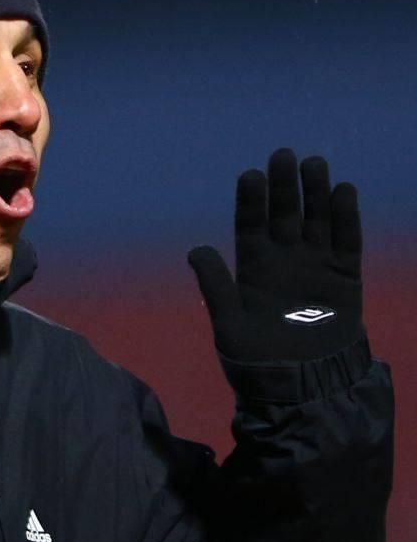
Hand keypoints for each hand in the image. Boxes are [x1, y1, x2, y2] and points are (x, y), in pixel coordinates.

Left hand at [187, 148, 363, 361]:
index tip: (249, 175)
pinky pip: (347, 241)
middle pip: (283, 214)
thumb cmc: (257, 360)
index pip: (250, 225)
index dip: (250, 200)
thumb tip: (195, 249)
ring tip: (313, 164)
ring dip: (315, 193)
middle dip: (283, 186)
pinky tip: (343, 191)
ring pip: (316, 220)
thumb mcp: (229, 325)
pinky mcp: (344, 276)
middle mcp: (284, 259)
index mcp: (253, 268)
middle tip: (282, 155)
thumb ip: (216, 287)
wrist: (302, 386)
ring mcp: (315, 265)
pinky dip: (346, 217)